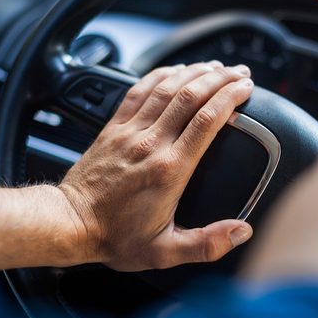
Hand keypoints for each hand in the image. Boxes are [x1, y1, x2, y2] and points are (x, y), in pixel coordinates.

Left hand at [56, 62, 254, 270]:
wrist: (71, 223)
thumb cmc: (115, 237)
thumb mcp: (165, 251)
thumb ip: (207, 244)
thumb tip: (242, 231)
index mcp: (169, 170)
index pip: (207, 120)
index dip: (230, 97)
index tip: (246, 88)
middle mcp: (150, 144)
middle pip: (191, 95)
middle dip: (220, 78)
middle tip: (240, 72)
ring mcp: (130, 132)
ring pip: (166, 88)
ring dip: (194, 72)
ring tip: (216, 66)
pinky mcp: (114, 127)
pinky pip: (139, 91)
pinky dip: (160, 75)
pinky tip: (175, 70)